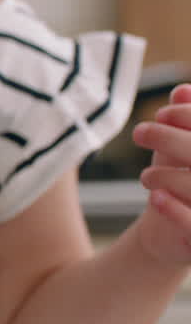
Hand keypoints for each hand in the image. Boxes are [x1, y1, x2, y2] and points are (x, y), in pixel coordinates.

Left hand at [134, 83, 190, 260]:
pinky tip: (155, 198)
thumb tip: (183, 90)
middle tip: (139, 133)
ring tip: (146, 177)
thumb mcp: (180, 147)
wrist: (170, 233)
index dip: (189, 116)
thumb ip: (186, 119)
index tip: (161, 113)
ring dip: (166, 176)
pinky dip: (174, 210)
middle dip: (169, 140)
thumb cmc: (181, 179)